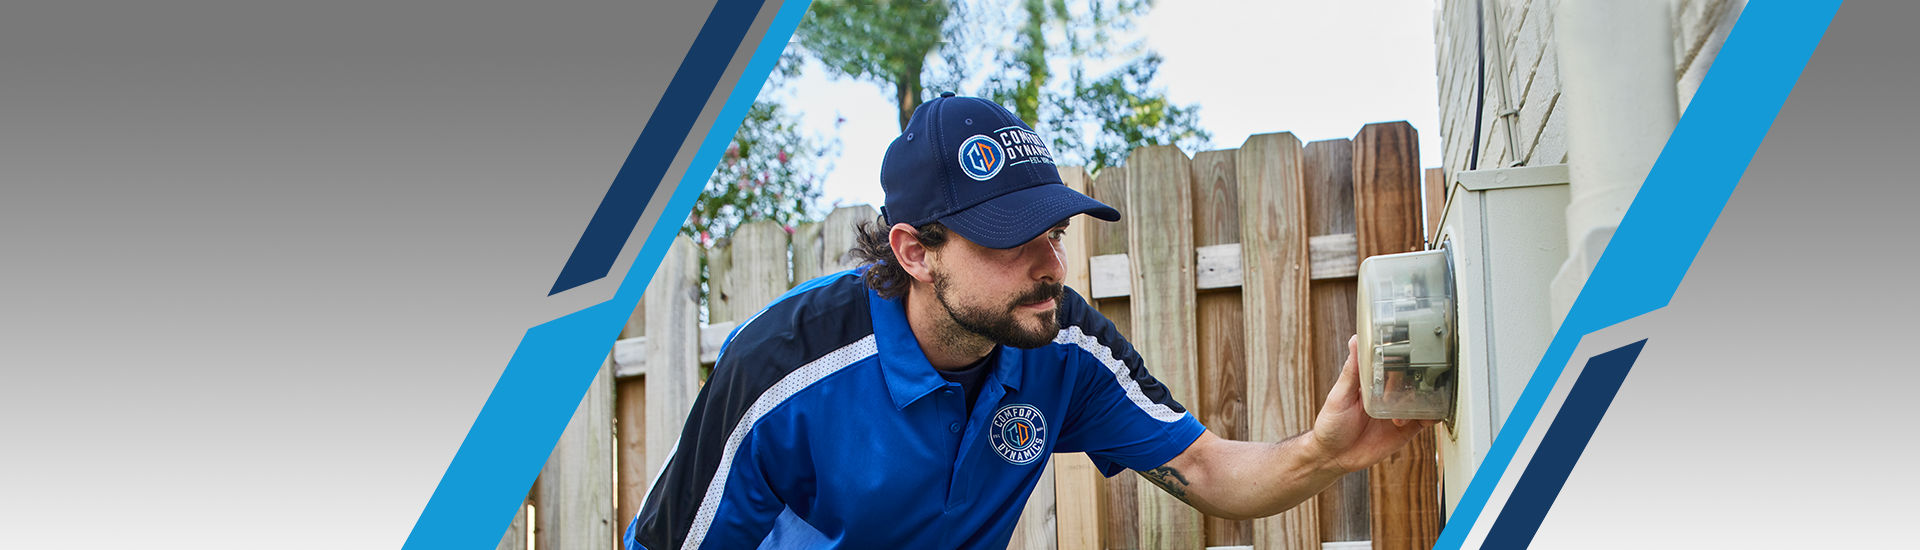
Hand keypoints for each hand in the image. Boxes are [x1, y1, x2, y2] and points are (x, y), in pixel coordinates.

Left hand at [1306, 335, 1434, 473]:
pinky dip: (1432, 415)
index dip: (1403, 359)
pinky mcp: (1406, 429)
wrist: (1334, 457)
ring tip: (1417, 403)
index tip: (1411, 354)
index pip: (1393, 364)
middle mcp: (1388, 394)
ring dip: (1426, 398)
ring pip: (1423, 398)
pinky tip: (1428, 415)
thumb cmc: (1331, 424)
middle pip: (1412, 379)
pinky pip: (1425, 419)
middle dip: (1417, 379)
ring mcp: (1399, 411)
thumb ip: (1351, 371)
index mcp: (1373, 382)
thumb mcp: (1339, 395)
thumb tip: (1355, 340)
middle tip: (1411, 385)